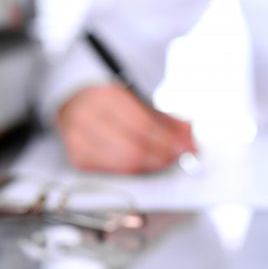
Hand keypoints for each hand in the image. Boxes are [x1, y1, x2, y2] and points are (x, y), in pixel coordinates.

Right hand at [56, 84, 195, 173]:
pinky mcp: (78, 158)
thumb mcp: (139, 102)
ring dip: (151, 165)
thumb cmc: (113, 103)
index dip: (168, 140)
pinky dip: (134, 170)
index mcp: (106, 97)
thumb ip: (167, 121)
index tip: (186, 147)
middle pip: (134, 148)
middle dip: (162, 156)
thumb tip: (190, 142)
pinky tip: (143, 163)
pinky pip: (113, 171)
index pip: (143, 124)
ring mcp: (78, 139)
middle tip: (177, 157)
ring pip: (124, 163)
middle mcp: (87, 117)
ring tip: (164, 160)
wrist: (76, 103)